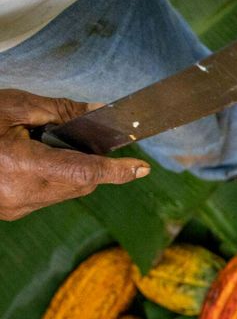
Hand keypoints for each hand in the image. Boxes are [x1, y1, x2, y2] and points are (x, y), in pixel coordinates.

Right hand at [0, 89, 149, 220]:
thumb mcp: (12, 107)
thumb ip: (61, 111)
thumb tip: (100, 113)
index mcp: (20, 166)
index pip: (84, 171)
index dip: (117, 170)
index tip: (141, 168)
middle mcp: (19, 195)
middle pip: (80, 183)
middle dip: (92, 163)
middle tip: (89, 139)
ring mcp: (12, 208)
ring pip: (65, 192)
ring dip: (71, 171)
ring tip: (47, 146)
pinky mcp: (8, 212)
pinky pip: (46, 197)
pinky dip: (53, 179)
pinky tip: (34, 160)